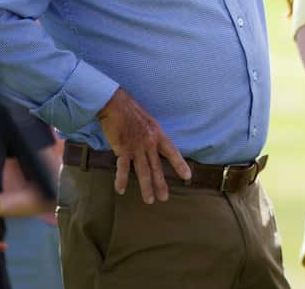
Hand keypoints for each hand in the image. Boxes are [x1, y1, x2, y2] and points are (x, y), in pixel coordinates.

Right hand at [96, 88, 191, 203]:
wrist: (116, 105)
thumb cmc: (131, 112)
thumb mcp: (149, 122)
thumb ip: (152, 136)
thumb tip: (154, 146)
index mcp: (158, 135)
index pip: (172, 153)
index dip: (180, 165)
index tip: (188, 176)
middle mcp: (150, 143)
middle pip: (157, 167)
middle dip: (161, 184)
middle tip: (165, 198)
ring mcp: (136, 147)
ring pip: (143, 171)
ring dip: (146, 187)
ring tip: (149, 200)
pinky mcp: (122, 149)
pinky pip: (123, 168)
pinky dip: (122, 180)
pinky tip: (121, 190)